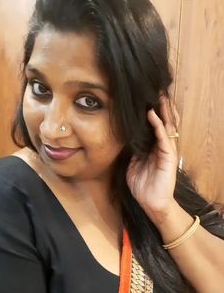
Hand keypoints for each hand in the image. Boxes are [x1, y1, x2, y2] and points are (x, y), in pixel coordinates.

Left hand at [126, 95, 179, 224]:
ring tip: (159, 95)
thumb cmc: (143, 186)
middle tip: (155, 89)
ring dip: (163, 110)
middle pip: (164, 121)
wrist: (152, 203)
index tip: (144, 98)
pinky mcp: (168, 156)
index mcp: (154, 147)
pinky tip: (152, 114)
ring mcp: (167, 150)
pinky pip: (163, 137)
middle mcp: (162, 146)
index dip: (151, 112)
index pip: (155, 125)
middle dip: (161, 106)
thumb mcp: (133, 164)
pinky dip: (158, 125)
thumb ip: (132, 151)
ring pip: (167, 125)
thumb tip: (124, 138)